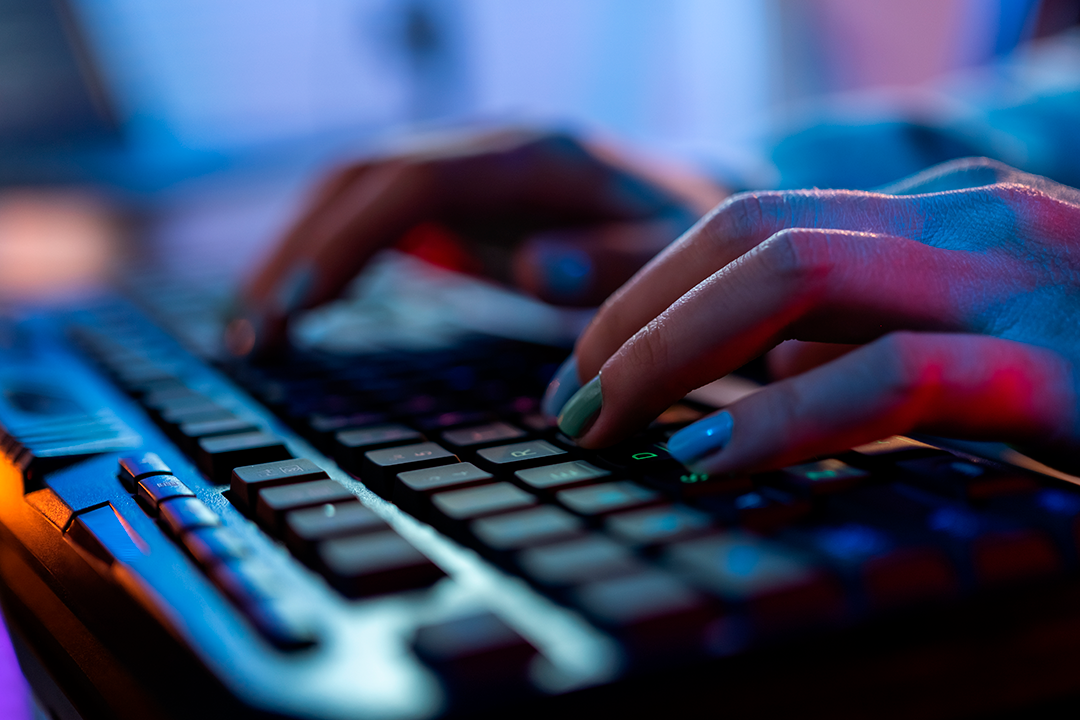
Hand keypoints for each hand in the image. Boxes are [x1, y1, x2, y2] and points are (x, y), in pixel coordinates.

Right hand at [226, 130, 725, 355]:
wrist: (689, 204)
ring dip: (295, 254)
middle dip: (297, 252)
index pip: (412, 181)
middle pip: (359, 177)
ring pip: (350, 189)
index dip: (347, 239)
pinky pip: (369, 213)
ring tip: (252, 332)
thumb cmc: (682, 240)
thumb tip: (534, 265)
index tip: (297, 308)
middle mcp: (486, 146)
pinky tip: (295, 308)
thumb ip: (613, 261)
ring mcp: (463, 166)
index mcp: (533, 156)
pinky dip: (324, 257)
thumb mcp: (672, 257)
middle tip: (251, 337)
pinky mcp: (453, 195)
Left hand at [542, 157, 1079, 475]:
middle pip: (745, 233)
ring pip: (794, 270)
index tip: (577, 363)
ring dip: (671, 350)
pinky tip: (704, 462)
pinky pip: (894, 374)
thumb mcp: (971, 344)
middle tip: (568, 407)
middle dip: (630, 316)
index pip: (748, 224)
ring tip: (604, 428)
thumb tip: (761, 379)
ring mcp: (1018, 280)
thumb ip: (867, 342)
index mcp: (937, 218)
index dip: (642, 289)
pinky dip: (783, 420)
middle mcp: (967, 223)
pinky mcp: (1063, 367)